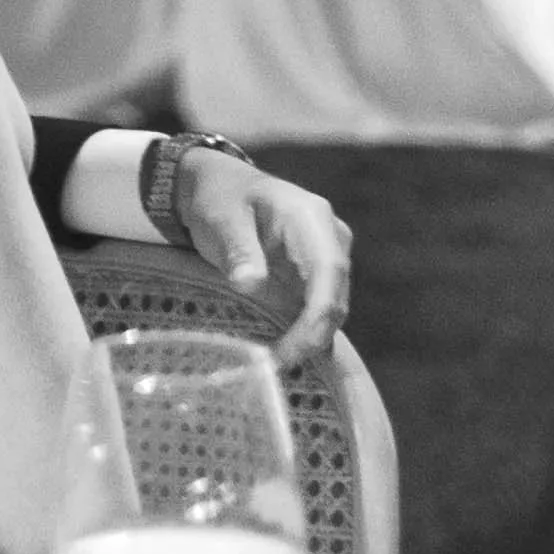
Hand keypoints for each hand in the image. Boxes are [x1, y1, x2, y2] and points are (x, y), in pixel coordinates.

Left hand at [176, 152, 352, 370]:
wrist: (218, 186)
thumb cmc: (220, 198)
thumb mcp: (221, 218)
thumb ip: (239, 249)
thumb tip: (251, 283)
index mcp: (311, 218)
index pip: (328, 272)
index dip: (317, 315)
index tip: (295, 348)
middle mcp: (330, 239)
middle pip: (334, 297)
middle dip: (311, 337)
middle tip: (275, 367)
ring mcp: (325, 260)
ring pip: (328, 310)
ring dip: (305, 340)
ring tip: (272, 365)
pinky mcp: (313, 279)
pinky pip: (314, 311)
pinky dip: (299, 333)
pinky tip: (278, 354)